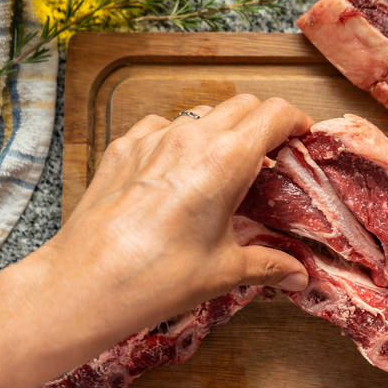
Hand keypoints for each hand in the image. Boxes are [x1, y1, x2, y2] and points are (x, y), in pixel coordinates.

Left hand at [23, 94, 313, 359]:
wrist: (84, 283)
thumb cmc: (158, 278)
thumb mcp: (223, 272)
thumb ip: (268, 265)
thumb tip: (298, 277)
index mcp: (226, 160)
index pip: (275, 113)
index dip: (296, 121)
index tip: (302, 139)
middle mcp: (190, 137)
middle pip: (243, 104)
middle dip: (263, 124)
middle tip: (270, 157)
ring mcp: (152, 138)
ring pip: (202, 113)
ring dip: (222, 130)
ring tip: (223, 167)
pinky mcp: (123, 147)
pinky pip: (161, 126)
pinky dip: (180, 138)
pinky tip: (176, 171)